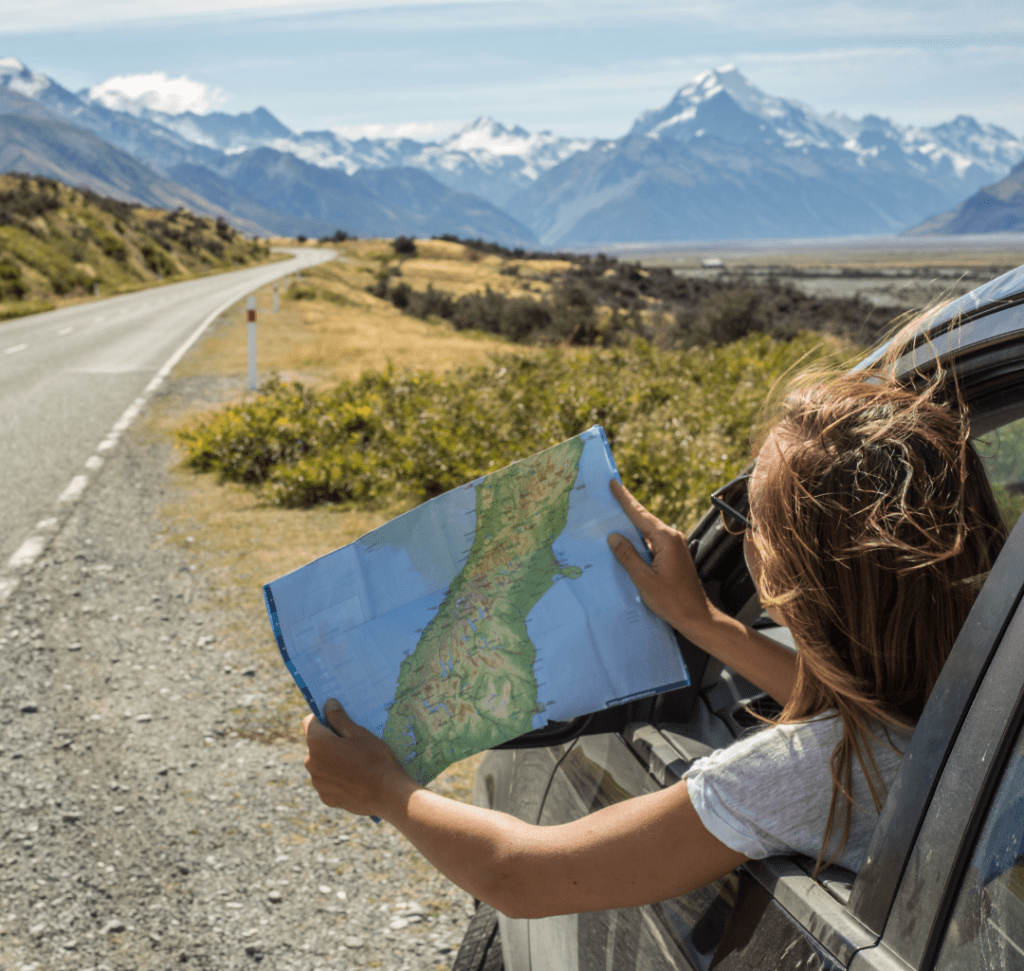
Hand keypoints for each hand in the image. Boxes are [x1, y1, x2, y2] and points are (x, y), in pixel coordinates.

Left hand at [302, 699, 415, 816]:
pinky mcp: (325, 797)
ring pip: (321, 763)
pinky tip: (355, 779)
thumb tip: (328, 704)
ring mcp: (317, 783)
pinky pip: (327, 781)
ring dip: (332, 760)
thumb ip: (339, 718)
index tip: (338, 720)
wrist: (387, 794)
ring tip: (356, 763)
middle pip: (316, 744)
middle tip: (353, 743)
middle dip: (329, 741)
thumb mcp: (359, 733)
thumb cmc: (375, 759)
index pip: (309, 722)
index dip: (323, 718)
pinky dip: (337, 777)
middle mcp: (311, 763)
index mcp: (317, 743)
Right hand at [607, 479, 713, 636]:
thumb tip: (614, 537)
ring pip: (648, 531)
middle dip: (626, 508)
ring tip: (613, 517)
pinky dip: (639, 539)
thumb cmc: (672, 600)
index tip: (614, 484)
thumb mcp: (644, 579)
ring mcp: (675, 546)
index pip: (640, 514)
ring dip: (631, 525)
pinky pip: (652, 542)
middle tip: (609, 495)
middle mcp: (673, 538)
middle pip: (644, 519)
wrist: (696, 616)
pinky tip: (627, 542)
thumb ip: (628, 556)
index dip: (625, 499)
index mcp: (666, 539)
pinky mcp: (674, 555)